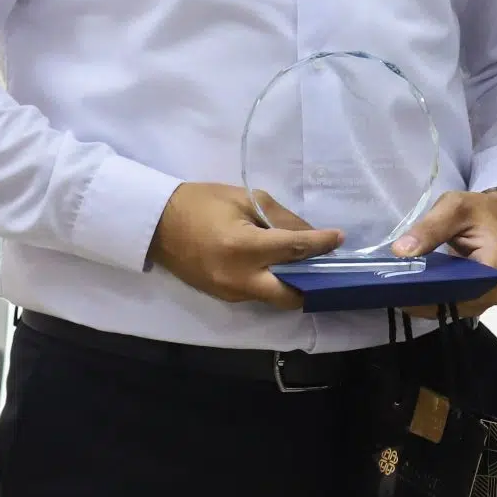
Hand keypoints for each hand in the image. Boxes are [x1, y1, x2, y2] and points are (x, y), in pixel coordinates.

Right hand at [150, 183, 342, 309]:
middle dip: (313, 283)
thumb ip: (280, 218)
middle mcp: (239, 278)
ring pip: (275, 298)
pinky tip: (280, 268)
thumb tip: (309, 235)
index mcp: (243, 248)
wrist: (157, 224)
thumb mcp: (243, 199)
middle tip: (326, 266)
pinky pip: (258, 294)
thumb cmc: (200, 203)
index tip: (339, 238)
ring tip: (306, 265)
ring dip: (294, 284)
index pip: (294, 249)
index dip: (321, 244)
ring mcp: (230, 293)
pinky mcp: (223, 297)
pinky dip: (273, 283)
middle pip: (290, 295)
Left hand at [390, 189, 496, 316]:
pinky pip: (452, 304)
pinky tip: (411, 289)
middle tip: (391, 287)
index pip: (458, 289)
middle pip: (453, 302)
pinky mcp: (478, 299)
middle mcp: (495, 290)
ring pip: (451, 307)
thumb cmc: (481, 211)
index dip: (427, 290)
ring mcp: (487, 299)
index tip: (399, 284)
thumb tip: (401, 252)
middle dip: (422, 297)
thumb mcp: (455, 207)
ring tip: (397, 288)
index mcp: (495, 267)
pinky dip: (432, 298)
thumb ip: (430, 228)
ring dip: (425, 300)